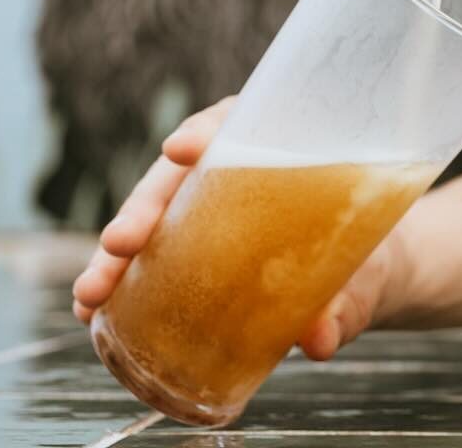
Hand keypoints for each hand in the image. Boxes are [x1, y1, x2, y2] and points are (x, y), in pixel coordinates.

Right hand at [71, 98, 397, 360]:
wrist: (369, 274)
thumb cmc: (371, 256)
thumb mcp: (369, 275)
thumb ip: (351, 302)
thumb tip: (321, 339)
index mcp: (286, 148)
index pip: (244, 122)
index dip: (210, 131)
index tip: (185, 149)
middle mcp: (239, 169)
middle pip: (183, 175)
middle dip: (144, 207)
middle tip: (121, 243)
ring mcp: (210, 207)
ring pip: (156, 215)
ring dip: (118, 252)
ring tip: (91, 293)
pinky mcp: (193, 243)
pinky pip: (151, 253)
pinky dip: (120, 278)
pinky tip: (92, 308)